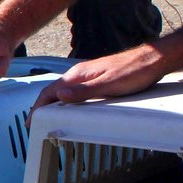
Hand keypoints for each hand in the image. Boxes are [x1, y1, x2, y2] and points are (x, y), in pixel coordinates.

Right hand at [31, 45, 166, 110]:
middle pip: (54, 91)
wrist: (152, 59)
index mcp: (79, 75)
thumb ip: (84, 91)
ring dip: (52, 103)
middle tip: (35, 123)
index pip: (50, 91)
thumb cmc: (133, 71)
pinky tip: (70, 106)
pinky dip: (66, 100)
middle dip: (41, 106)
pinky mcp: (97, 78)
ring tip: (47, 116)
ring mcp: (88, 75)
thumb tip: (59, 97)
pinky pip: (75, 90)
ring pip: (64, 90)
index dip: (38, 107)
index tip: (30, 121)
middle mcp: (80, 74)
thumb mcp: (109, 85)